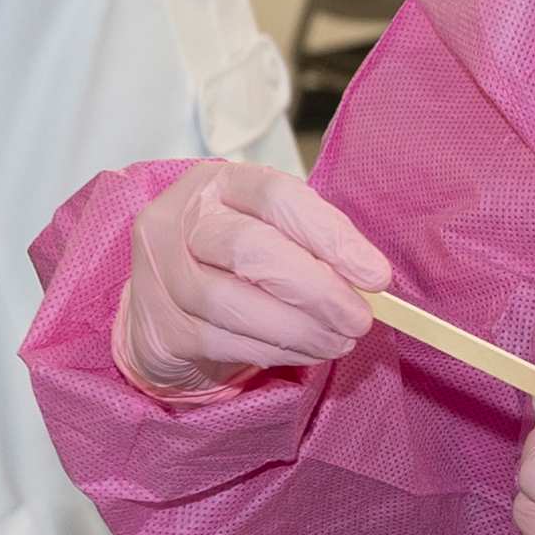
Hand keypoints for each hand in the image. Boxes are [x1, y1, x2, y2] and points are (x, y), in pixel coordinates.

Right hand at [113, 161, 390, 395]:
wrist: (166, 303)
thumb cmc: (233, 260)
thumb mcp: (271, 232)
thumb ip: (312, 245)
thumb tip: (367, 280)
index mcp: (217, 183)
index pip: (276, 196)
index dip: (330, 235)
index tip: (375, 275)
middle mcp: (179, 219)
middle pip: (250, 248)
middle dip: (317, 289)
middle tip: (359, 319)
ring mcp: (160, 272)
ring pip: (232, 302)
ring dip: (298, 329)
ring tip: (337, 342)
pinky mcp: (159, 324)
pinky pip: (222, 341)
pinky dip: (273, 351)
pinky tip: (303, 351)